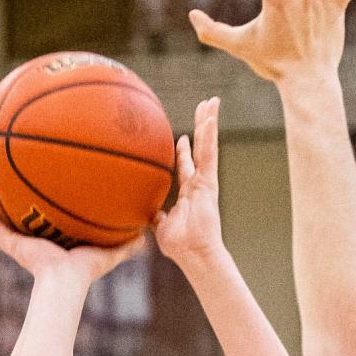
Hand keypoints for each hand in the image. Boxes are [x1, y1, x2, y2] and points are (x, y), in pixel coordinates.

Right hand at [0, 195, 147, 290]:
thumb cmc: (85, 271)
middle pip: (26, 220)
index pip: (51, 224)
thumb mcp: (109, 253)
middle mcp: (37, 243)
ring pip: (6, 222)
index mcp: (57, 243)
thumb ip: (128, 246)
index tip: (49, 193)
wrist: (64, 281)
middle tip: (17, 183)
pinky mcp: (12, 245)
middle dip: (21, 205)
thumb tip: (147, 235)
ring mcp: (22, 244)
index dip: (49, 211)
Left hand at [154, 98, 224, 267]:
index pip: (185, 166)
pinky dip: (209, 137)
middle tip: (203, 108)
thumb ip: (153, 216)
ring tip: (211, 102)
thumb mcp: (160, 227)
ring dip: (208, 123)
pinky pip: (208, 155)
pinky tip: (209, 119)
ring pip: (207, 146)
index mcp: (187, 192)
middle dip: (201, 128)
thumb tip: (143, 213)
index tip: (181, 138)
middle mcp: (198, 183)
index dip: (184, 152)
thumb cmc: (179, 246)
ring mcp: (205, 181)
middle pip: (199, 149)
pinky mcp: (209, 183)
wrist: (193, 253)